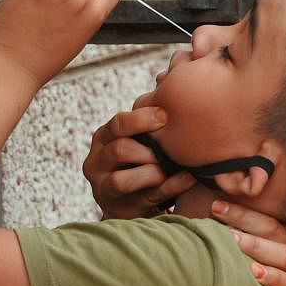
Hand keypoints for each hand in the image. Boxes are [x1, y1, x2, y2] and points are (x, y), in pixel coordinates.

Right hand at [83, 104, 196, 218]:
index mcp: (102, 138)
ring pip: (122, 179)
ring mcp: (103, 188)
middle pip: (120, 149)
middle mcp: (96, 161)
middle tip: (170, 147)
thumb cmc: (142, 158)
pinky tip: (188, 178)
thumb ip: (150, 116)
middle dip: (149, 150)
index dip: (141, 119)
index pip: (117, 124)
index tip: (165, 115)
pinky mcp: (119, 208)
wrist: (134, 200)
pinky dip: (170, 186)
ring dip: (152, 172)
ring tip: (170, 167)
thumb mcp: (139, 137)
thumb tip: (166, 77)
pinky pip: (145, 197)